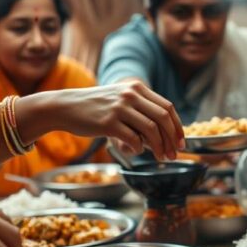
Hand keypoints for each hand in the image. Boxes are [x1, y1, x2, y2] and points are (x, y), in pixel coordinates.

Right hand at [35, 81, 184, 160]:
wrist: (65, 107)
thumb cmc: (96, 108)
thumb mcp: (120, 100)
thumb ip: (141, 111)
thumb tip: (165, 135)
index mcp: (137, 88)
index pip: (167, 107)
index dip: (178, 126)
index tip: (181, 142)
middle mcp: (130, 95)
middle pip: (163, 118)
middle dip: (173, 139)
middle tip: (175, 154)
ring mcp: (119, 108)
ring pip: (151, 130)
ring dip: (160, 147)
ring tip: (161, 158)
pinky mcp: (108, 123)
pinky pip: (133, 139)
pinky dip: (139, 149)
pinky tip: (135, 151)